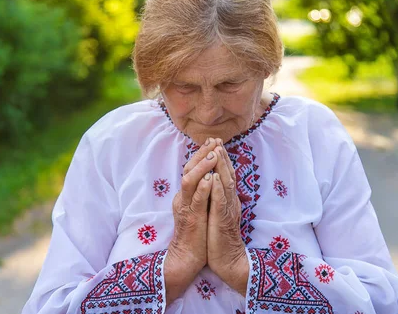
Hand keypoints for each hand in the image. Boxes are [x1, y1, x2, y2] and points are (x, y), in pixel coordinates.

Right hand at [164, 138, 217, 301]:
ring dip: (202, 167)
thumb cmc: (197, 232)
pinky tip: (209, 179)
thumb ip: (201, 192)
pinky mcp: (192, 219)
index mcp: (186, 194)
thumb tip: (209, 175)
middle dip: (201, 154)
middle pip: (188, 169)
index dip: (202, 154)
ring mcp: (186, 207)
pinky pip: (196, 201)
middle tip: (213, 141)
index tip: (213, 141)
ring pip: (190, 181)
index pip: (192, 168)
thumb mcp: (199, 207)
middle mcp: (184, 197)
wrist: (187, 257)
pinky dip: (202, 189)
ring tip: (212, 155)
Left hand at [207, 141, 248, 294]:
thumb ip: (217, 197)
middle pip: (228, 174)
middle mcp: (230, 201)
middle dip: (222, 156)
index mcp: (228, 199)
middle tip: (217, 140)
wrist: (228, 260)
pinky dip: (217, 188)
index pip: (225, 174)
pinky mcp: (222, 220)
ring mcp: (227, 209)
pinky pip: (220, 202)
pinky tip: (214, 177)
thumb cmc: (220, 237)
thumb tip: (212, 182)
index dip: (221, 158)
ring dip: (221, 167)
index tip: (215, 142)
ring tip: (217, 151)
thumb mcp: (218, 212)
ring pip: (226, 184)